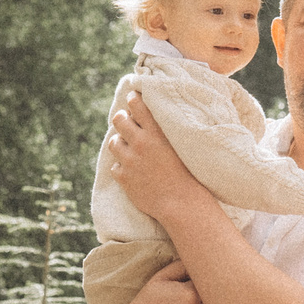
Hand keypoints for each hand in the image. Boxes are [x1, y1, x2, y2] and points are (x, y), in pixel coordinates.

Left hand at [105, 92, 210, 225]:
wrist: (182, 203)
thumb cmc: (189, 174)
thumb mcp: (182, 145)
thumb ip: (166, 131)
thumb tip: (154, 117)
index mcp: (157, 132)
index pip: (136, 104)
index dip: (133, 100)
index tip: (133, 100)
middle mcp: (141, 143)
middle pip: (119, 119)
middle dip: (121, 119)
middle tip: (127, 123)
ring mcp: (130, 160)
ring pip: (113, 143)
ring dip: (120, 144)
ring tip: (129, 150)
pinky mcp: (123, 178)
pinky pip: (115, 167)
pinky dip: (122, 168)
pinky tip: (133, 172)